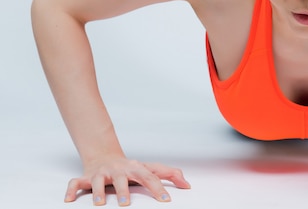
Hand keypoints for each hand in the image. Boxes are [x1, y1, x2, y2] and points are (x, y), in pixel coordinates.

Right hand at [64, 156, 190, 205]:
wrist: (105, 156)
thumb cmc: (130, 167)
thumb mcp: (150, 169)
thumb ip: (169, 175)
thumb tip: (187, 184)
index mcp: (135, 168)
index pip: (149, 177)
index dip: (157, 188)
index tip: (166, 200)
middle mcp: (118, 170)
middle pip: (122, 178)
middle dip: (123, 190)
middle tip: (126, 204)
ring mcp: (101, 174)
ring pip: (98, 181)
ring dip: (99, 191)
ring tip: (100, 203)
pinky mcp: (86, 178)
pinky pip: (75, 182)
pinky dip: (71, 190)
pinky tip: (68, 200)